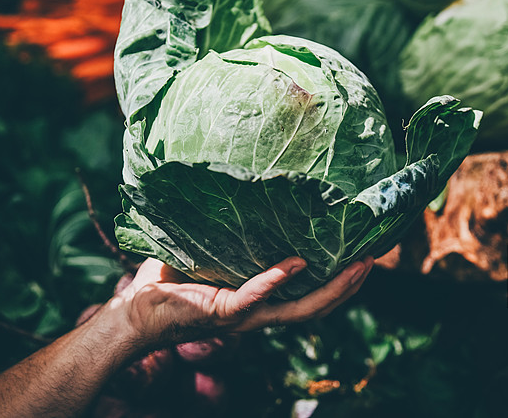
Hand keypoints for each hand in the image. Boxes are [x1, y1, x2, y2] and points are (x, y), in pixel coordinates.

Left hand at [113, 256, 374, 347]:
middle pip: (315, 307)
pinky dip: (277, 280)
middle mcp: (258, 313)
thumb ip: (227, 234)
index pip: (307, 297)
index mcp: (258, 301)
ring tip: (356, 265)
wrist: (134, 313)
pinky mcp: (222, 313)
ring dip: (331, 289)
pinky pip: (255, 297)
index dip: (337, 283)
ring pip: (299, 310)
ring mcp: (243, 316)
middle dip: (348, 287)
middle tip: (372, 260)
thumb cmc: (169, 282)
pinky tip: (298, 263)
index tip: (359, 257)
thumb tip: (240, 190)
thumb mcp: (207, 253)